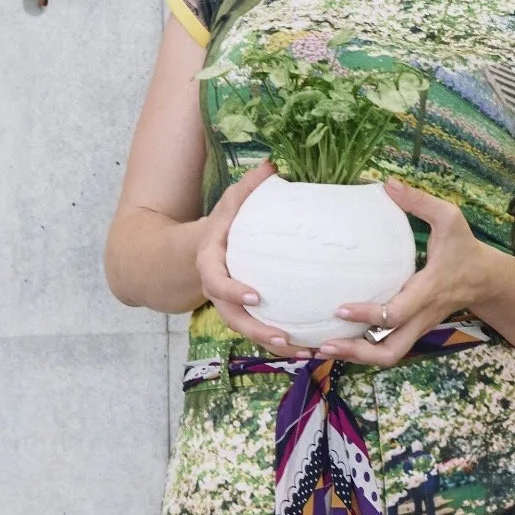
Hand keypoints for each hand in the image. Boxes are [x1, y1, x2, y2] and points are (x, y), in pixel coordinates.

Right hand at [194, 161, 314, 354]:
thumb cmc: (224, 222)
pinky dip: (284, 342)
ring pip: (250, 332)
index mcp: (211, 264)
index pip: (216, 282)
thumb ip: (250, 187)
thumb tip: (273, 163)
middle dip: (258, 331)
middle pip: (234, 319)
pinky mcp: (248, 315)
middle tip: (284, 337)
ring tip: (305, 351)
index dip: (233, 291)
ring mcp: (232, 306)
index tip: (257, 296)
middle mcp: (219, 291)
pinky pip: (263, 332)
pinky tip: (311, 348)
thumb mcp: (232, 201)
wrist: (202, 250)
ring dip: (276, 345)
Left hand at [316, 180, 491, 367]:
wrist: (486, 280)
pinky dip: (362, 350)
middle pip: (390, 352)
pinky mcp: (412, 329)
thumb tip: (388, 184)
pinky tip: (338, 340)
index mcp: (428, 291)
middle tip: (324, 344)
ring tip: (323, 348)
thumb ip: (419, 202)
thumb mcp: (450, 218)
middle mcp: (421, 317)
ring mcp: (417, 327)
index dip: (367, 314)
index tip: (339, 308)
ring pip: (388, 356)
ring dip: (355, 357)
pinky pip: (387, 348)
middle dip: (356, 354)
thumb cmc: (465, 248)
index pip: (396, 313)